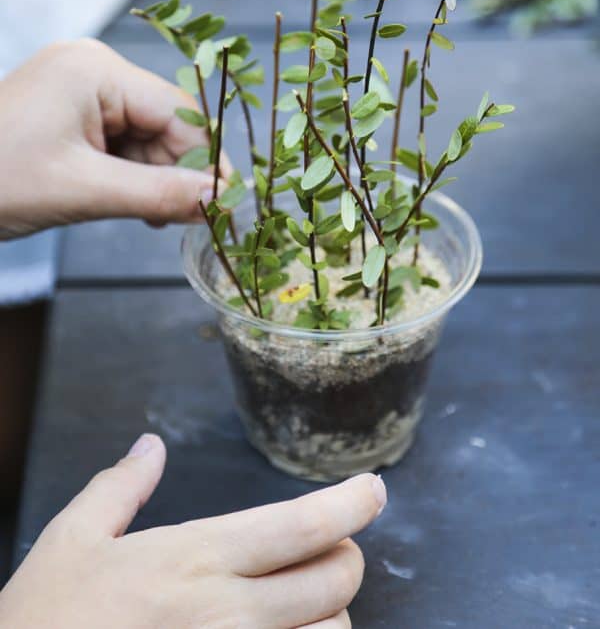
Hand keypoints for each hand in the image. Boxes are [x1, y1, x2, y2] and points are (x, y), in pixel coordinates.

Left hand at [0, 40, 225, 238]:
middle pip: (164, 122)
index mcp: (95, 70)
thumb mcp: (84, 190)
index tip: (225, 204)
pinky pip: (120, 141)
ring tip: (152, 217)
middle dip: (177, 171)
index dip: (206, 158)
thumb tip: (220, 202)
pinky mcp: (70, 112)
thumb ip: (158, 194)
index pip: (177, 111)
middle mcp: (92, 69)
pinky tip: (133, 203)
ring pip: (145, 136)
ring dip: (154, 177)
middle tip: (187, 220)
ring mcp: (79, 89)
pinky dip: (130, 174)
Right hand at [0, 434, 385, 627]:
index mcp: (195, 557)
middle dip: (348, 558)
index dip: (350, 504)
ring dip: (331, 617)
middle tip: (334, 547)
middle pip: (335, 581)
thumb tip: (150, 444)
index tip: (373, 490)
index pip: (300, 526)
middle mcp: (226, 611)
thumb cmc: (47, 617)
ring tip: (307, 605)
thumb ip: (120, 487)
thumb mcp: (72, 538)